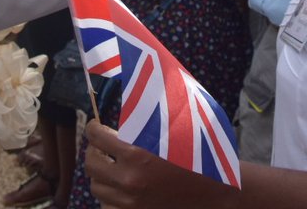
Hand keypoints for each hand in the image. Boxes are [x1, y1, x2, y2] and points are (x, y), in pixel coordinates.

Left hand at [83, 121, 234, 208]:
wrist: (215, 192)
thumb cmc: (197, 156)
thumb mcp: (172, 133)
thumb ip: (145, 123)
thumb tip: (124, 108)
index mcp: (137, 154)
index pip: (97, 138)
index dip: (93, 128)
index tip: (96, 126)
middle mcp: (129, 180)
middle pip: (91, 163)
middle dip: (93, 150)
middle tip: (101, 145)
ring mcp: (130, 201)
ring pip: (96, 186)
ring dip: (100, 173)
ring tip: (110, 164)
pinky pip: (107, 205)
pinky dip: (109, 195)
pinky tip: (118, 186)